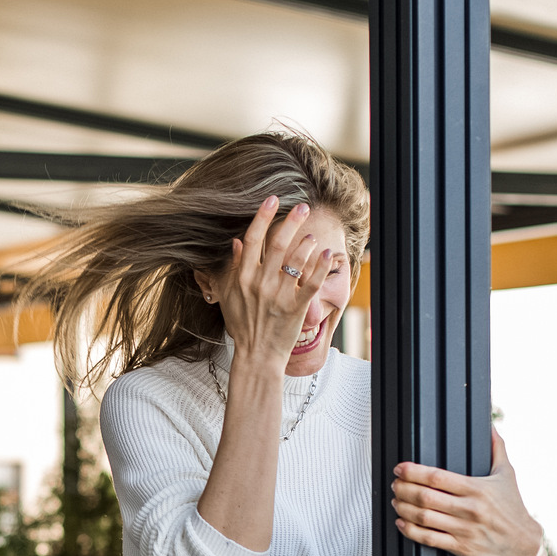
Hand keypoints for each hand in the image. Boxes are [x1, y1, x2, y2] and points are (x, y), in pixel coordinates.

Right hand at [199, 196, 332, 370]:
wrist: (256, 356)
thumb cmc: (242, 326)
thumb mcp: (228, 296)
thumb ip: (232, 268)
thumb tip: (237, 242)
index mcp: (242, 278)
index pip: (253, 239)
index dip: (262, 216)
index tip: (272, 199)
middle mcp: (260, 284)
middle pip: (277, 244)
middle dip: (290, 222)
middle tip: (302, 207)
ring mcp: (279, 296)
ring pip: (295, 262)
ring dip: (306, 244)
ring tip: (312, 235)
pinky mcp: (296, 309)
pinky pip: (311, 284)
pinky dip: (320, 267)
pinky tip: (327, 254)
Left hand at [391, 430, 542, 555]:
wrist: (524, 545)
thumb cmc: (514, 509)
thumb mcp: (507, 475)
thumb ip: (497, 449)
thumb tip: (490, 427)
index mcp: (476, 488)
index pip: (437, 477)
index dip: (413, 472)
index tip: (400, 468)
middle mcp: (469, 508)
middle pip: (425, 496)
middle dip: (403, 489)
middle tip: (395, 484)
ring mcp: (464, 529)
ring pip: (424, 517)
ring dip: (404, 508)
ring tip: (395, 501)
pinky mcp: (462, 548)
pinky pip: (429, 539)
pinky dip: (410, 531)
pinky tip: (402, 523)